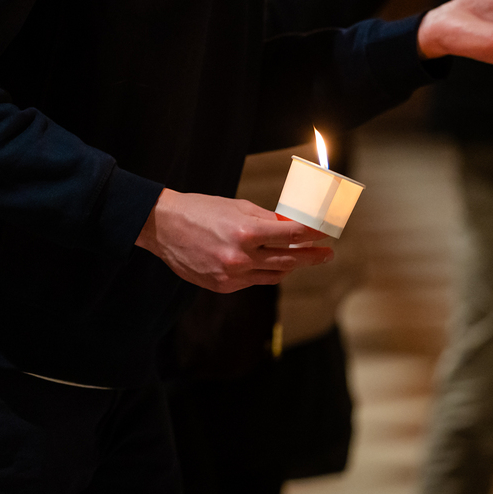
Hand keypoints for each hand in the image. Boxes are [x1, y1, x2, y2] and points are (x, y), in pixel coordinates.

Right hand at [135, 189, 332, 292]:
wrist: (164, 227)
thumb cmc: (201, 210)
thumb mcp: (238, 207)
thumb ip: (267, 220)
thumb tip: (292, 227)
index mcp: (246, 232)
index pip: (293, 235)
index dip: (314, 234)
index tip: (327, 233)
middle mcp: (241, 257)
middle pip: (289, 259)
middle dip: (312, 256)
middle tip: (327, 253)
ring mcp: (231, 275)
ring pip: (274, 274)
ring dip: (290, 265)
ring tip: (301, 258)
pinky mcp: (222, 286)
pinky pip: (254, 281)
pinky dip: (265, 271)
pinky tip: (270, 263)